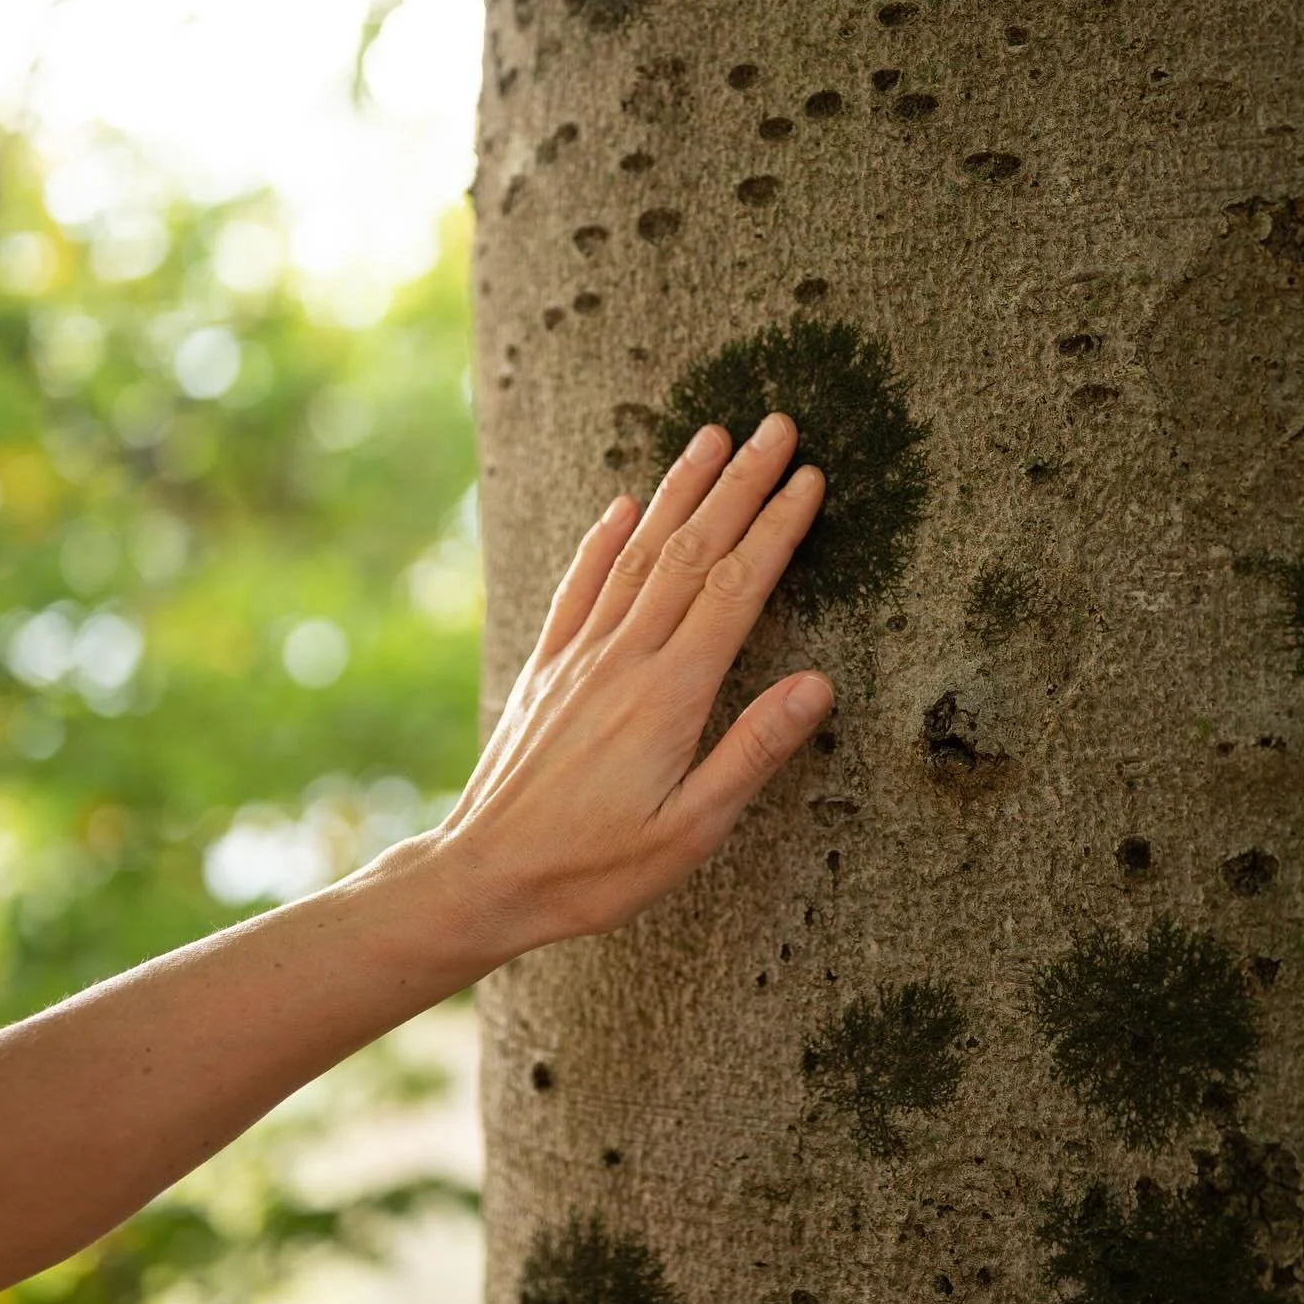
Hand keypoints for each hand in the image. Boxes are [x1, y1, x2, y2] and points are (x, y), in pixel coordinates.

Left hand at [442, 411, 833, 955]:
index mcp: (670, 695)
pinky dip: (603, 540)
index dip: (776, 529)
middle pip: (691, 552)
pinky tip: (622, 505)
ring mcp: (579, 659)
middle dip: (739, 485)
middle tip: (778, 426)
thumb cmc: (595, 869)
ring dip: (679, 491)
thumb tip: (817, 684)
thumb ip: (752, 752)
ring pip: (637, 555)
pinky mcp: (547, 671)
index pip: (735, 590)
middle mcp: (623, 659)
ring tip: (712, 437)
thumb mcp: (691, 831)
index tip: (810, 478)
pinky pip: (579, 587)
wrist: (486, 877)